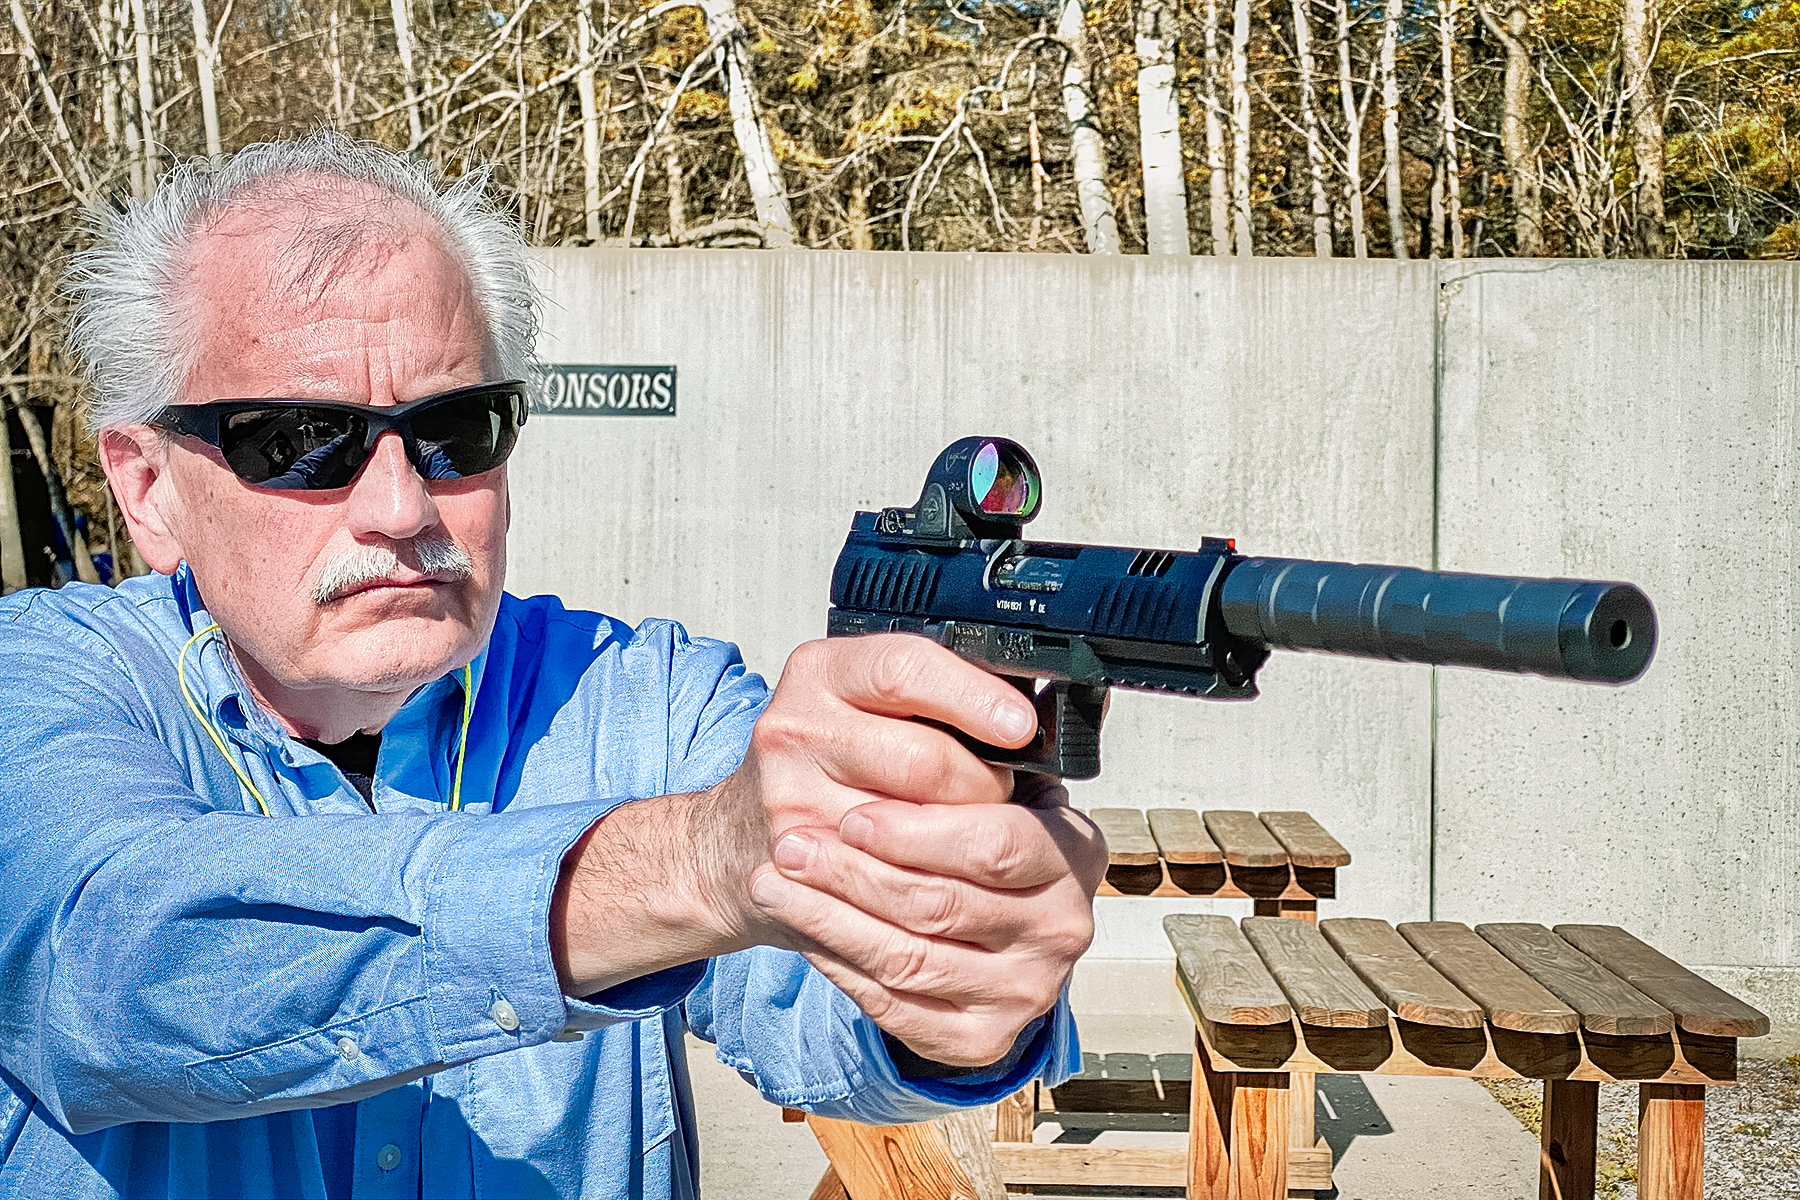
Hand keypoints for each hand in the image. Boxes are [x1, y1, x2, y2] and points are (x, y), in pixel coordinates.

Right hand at [552, 633, 1106, 1045]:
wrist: (734, 840)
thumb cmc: (829, 766)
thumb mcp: (872, 706)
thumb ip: (943, 701)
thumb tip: (1048, 719)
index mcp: (822, 674)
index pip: (904, 670)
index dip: (973, 699)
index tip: (1022, 727)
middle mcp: (792, 732)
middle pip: (922, 762)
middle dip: (983, 788)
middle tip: (1002, 798)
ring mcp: (785, 809)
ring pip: (911, 840)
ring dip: (965, 851)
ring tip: (982, 851)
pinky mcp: (789, 877)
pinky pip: (884, 896)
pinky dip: (932, 901)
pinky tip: (955, 897)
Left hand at [725, 635, 1106, 1065]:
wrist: (946, 900)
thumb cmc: (949, 822)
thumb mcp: (973, 762)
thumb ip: (958, 734)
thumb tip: (928, 705)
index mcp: (1074, 847)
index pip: (999, 840)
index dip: (918, 829)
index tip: (852, 810)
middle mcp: (1064, 922)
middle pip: (946, 900)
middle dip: (859, 871)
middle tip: (794, 842)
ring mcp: (1029, 985)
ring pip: (910, 956)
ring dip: (832, 915)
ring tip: (779, 876)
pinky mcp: (983, 1035)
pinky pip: (898, 1004)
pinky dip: (841, 963)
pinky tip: (801, 923)